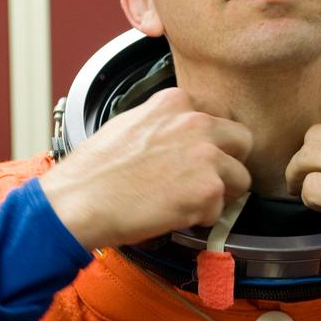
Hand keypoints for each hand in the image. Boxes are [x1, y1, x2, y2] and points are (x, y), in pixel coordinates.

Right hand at [40, 88, 252, 249]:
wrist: (79, 201)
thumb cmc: (93, 171)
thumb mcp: (129, 125)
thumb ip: (163, 125)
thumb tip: (179, 140)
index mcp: (175, 102)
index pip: (217, 117)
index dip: (211, 142)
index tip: (198, 156)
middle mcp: (196, 122)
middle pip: (242, 141)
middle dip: (229, 163)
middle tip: (206, 181)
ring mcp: (206, 155)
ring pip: (240, 178)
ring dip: (219, 194)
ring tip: (186, 203)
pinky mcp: (208, 188)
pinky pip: (221, 210)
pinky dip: (202, 218)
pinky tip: (174, 215)